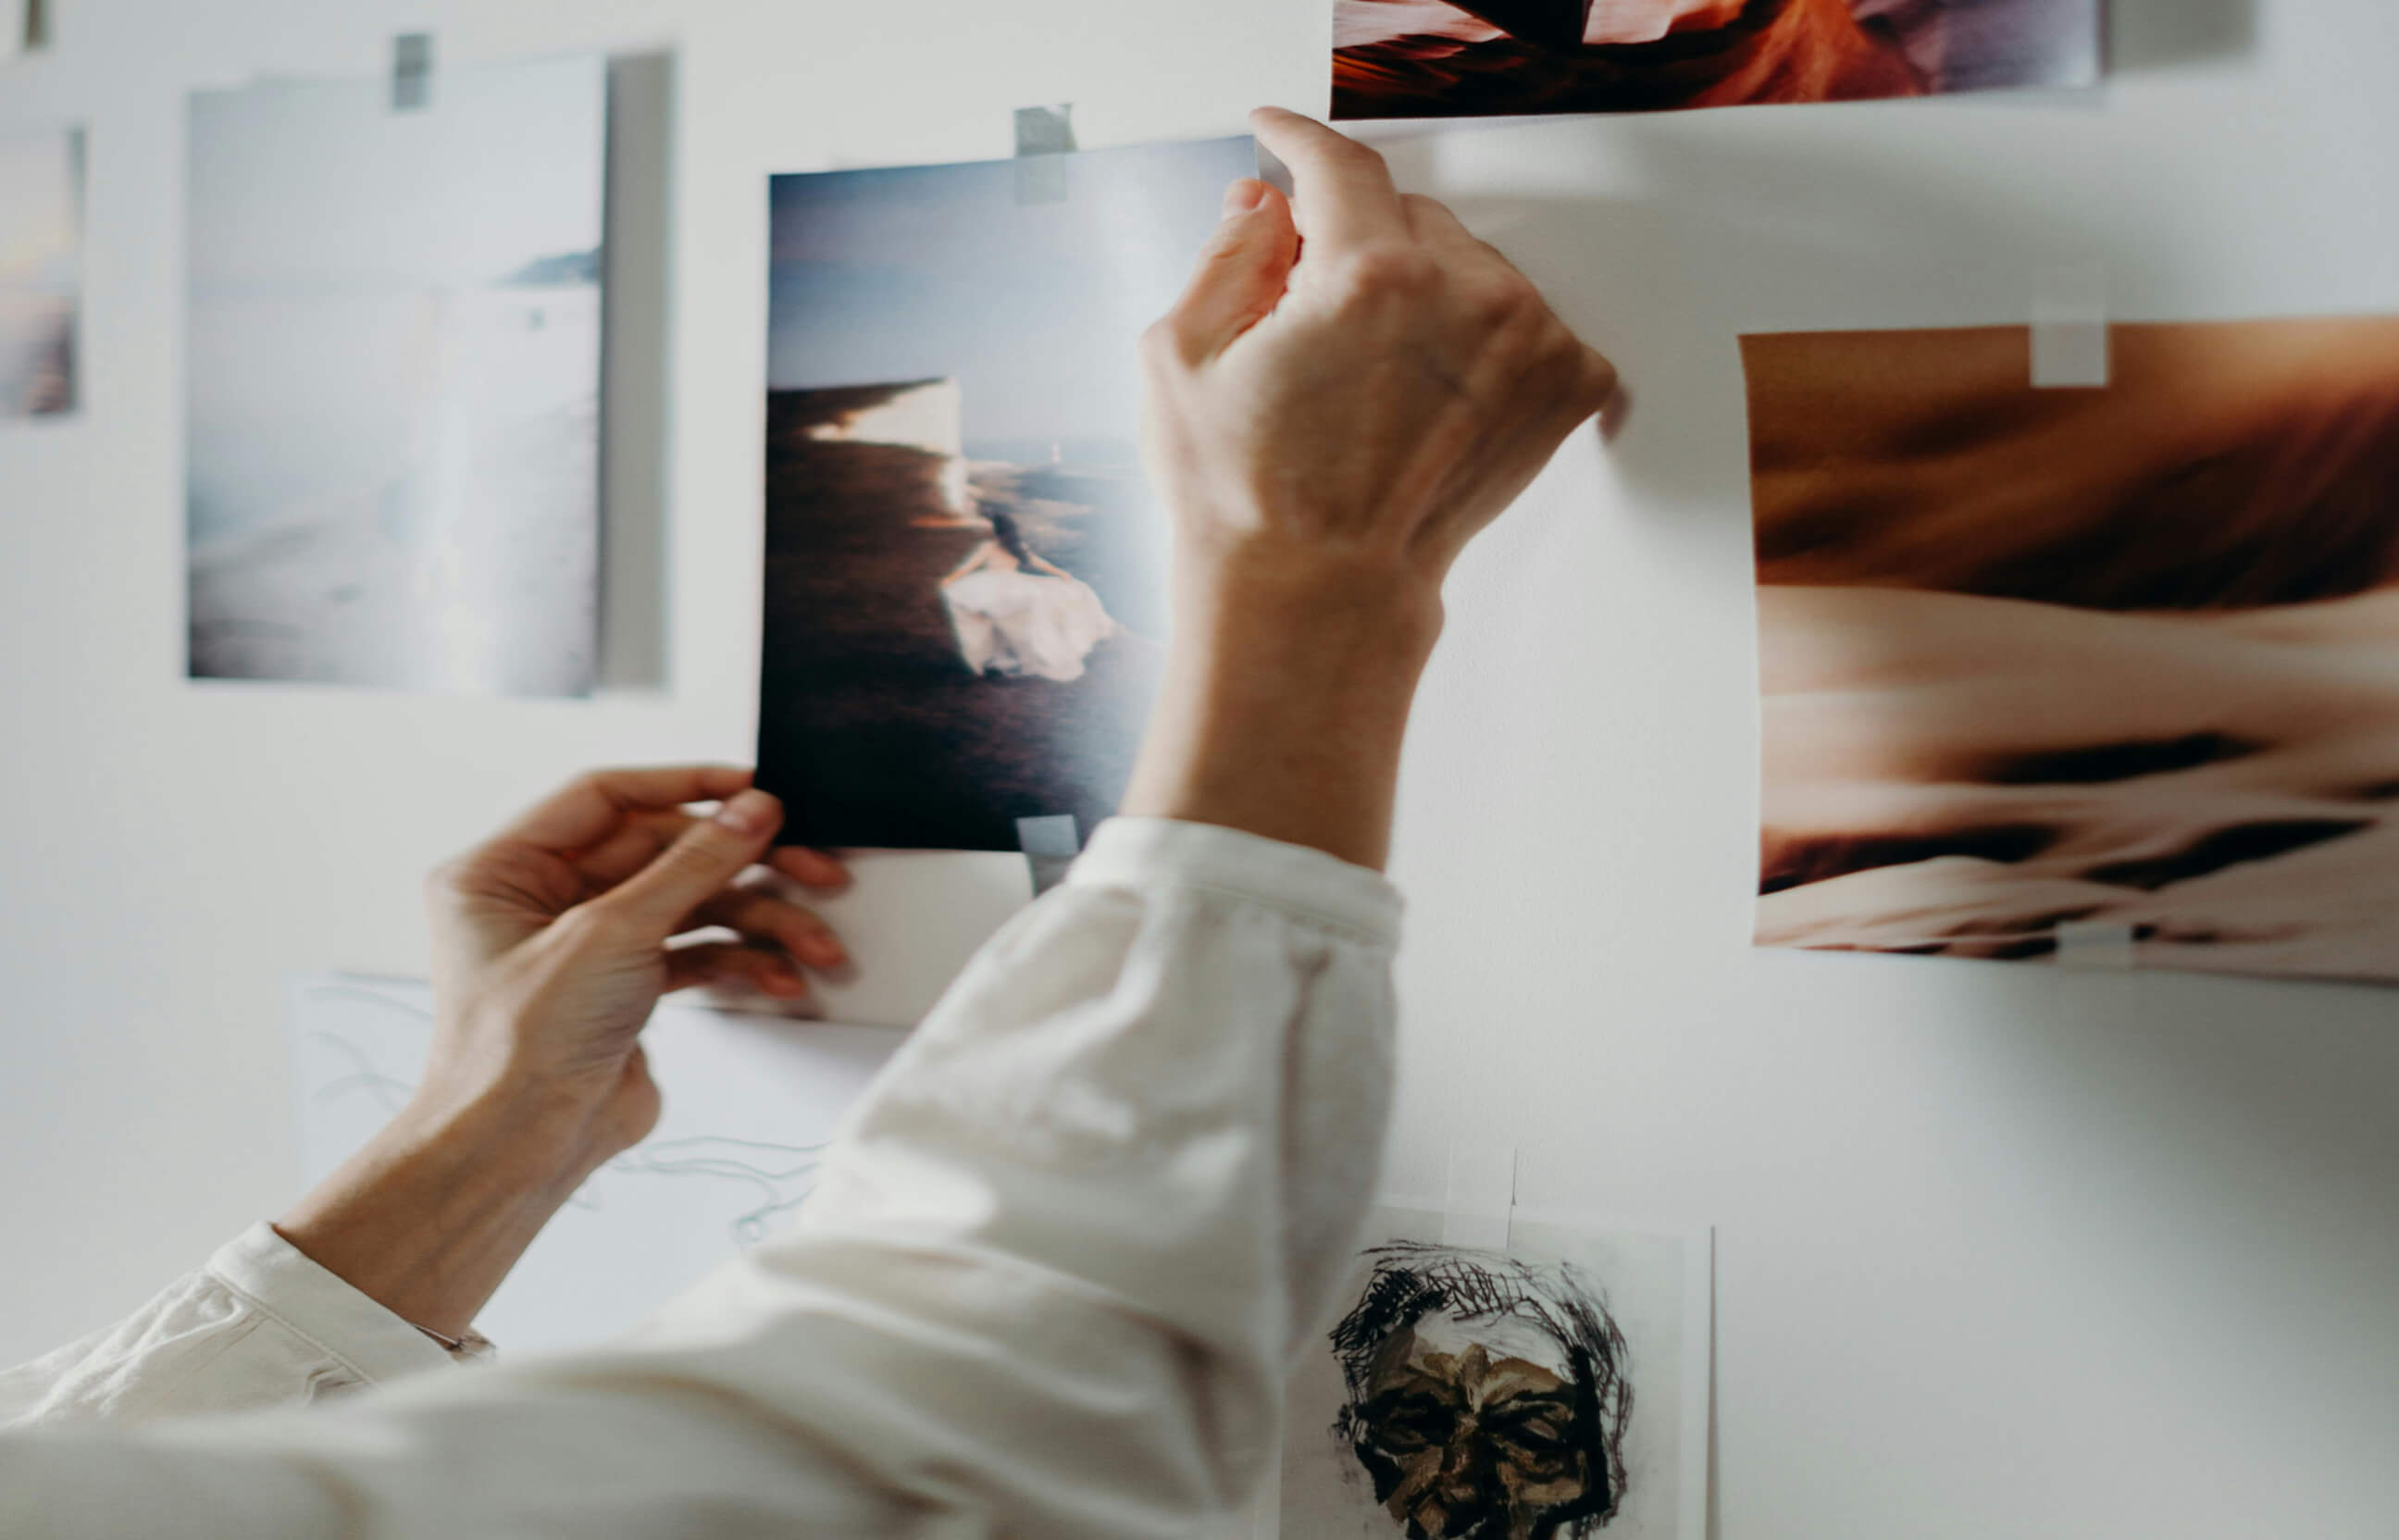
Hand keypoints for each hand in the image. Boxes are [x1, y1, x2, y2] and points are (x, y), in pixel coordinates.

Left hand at [278, 767, 848, 1337]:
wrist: (520, 1151)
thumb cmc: (518, 1049)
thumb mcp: (610, 934)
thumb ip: (691, 865)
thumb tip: (751, 810)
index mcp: (504, 869)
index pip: (606, 798)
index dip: (684, 787)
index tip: (752, 789)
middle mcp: (542, 900)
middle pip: (663, 853)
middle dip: (742, 867)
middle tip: (808, 865)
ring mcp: (587, 945)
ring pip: (691, 905)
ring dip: (759, 922)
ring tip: (813, 944)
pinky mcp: (625, 988)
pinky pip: (695, 953)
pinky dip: (741, 963)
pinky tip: (780, 978)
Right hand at [1140, 107, 1615, 614]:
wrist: (1319, 598)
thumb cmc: (1247, 502)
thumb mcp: (1181, 357)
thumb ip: (1227, 254)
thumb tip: (1263, 205)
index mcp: (1370, 274)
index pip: (1341, 163)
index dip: (1299, 141)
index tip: (1282, 136)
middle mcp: (1467, 296)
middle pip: (1407, 217)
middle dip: (1357, 248)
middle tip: (1312, 323)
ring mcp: (1528, 343)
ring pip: (1468, 267)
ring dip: (1424, 293)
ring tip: (1370, 379)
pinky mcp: (1563, 389)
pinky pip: (1522, 322)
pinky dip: (1480, 342)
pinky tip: (1425, 397)